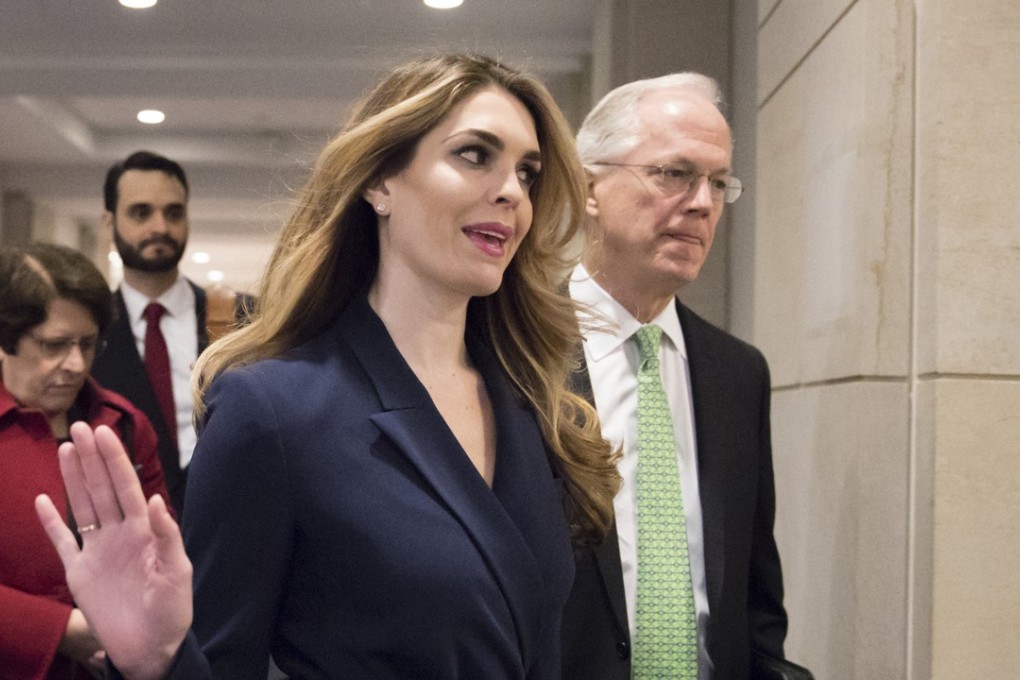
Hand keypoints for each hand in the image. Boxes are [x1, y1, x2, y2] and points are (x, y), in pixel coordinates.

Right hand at [35, 423, 192, 679]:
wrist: (151, 649)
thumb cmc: (172, 612)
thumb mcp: (176, 573)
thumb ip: (167, 536)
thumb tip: (155, 499)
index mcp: (145, 531)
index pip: (127, 487)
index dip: (115, 460)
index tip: (104, 432)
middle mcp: (120, 534)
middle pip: (102, 489)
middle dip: (92, 458)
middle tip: (80, 427)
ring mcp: (98, 551)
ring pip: (82, 506)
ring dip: (73, 479)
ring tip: (65, 449)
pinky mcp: (79, 573)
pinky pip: (62, 542)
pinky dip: (51, 522)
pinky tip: (41, 500)